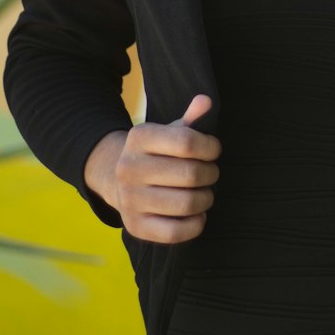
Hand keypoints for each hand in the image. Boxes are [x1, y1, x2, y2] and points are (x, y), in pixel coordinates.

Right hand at [86, 94, 221, 243]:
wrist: (120, 181)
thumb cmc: (157, 153)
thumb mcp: (170, 131)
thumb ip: (191, 118)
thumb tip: (206, 101)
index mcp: (138, 137)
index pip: (188, 142)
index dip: (211, 147)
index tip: (214, 150)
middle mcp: (128, 168)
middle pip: (191, 174)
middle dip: (211, 174)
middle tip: (211, 173)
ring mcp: (129, 199)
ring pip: (187, 204)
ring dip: (206, 199)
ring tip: (205, 193)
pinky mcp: (135, 227)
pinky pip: (176, 233)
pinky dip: (195, 224)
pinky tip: (196, 214)